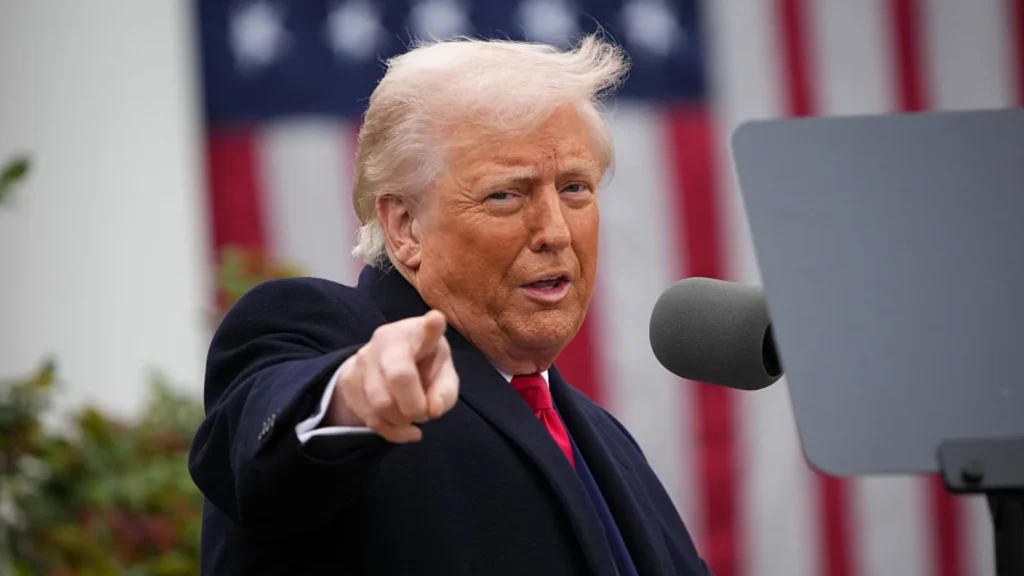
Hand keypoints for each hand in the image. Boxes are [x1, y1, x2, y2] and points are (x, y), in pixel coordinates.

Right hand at [326, 310, 459, 441]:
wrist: (385, 366)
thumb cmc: (424, 367)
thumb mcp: (443, 375)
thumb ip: (445, 392)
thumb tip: (432, 410)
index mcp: (417, 333)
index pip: (426, 328)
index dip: (432, 326)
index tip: (437, 319)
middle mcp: (386, 339)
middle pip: (398, 377)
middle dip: (414, 406)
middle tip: (423, 413)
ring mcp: (363, 358)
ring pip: (380, 404)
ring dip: (401, 421)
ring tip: (410, 415)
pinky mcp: (348, 380)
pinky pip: (370, 418)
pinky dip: (391, 431)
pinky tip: (402, 427)